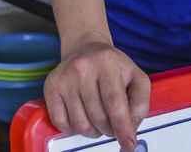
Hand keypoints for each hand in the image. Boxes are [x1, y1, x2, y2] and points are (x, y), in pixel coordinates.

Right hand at [43, 33, 149, 149]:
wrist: (86, 48)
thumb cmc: (114, 67)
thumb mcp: (136, 77)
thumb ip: (140, 103)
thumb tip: (130, 128)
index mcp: (107, 62)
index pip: (114, 102)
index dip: (122, 127)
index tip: (129, 144)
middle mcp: (82, 68)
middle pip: (98, 116)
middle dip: (110, 130)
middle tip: (114, 127)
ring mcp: (64, 77)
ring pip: (80, 124)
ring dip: (93, 132)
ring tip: (99, 121)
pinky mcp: (50, 86)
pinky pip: (61, 123)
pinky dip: (74, 130)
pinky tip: (83, 118)